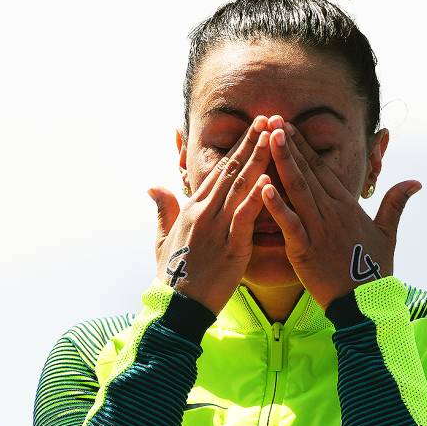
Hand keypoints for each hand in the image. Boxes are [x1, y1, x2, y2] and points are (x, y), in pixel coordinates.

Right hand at [147, 116, 271, 314]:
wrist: (177, 306)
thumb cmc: (172, 274)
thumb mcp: (162, 238)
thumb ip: (163, 209)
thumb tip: (154, 186)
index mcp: (192, 208)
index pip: (217, 171)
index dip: (236, 148)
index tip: (251, 129)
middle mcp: (204, 212)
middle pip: (231, 171)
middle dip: (250, 144)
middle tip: (267, 119)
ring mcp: (217, 228)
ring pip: (240, 187)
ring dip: (258, 161)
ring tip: (272, 138)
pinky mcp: (230, 248)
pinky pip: (245, 218)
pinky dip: (257, 199)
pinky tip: (269, 181)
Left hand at [260, 120, 421, 309]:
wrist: (367, 304)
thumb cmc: (374, 270)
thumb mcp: (388, 233)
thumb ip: (395, 203)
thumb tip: (415, 181)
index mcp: (347, 206)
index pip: (323, 170)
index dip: (305, 147)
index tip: (288, 127)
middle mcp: (332, 213)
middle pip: (308, 172)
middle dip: (289, 145)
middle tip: (272, 118)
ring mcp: (319, 230)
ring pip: (298, 190)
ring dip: (283, 163)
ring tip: (269, 138)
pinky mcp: (305, 250)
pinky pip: (289, 223)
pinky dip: (276, 205)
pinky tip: (263, 185)